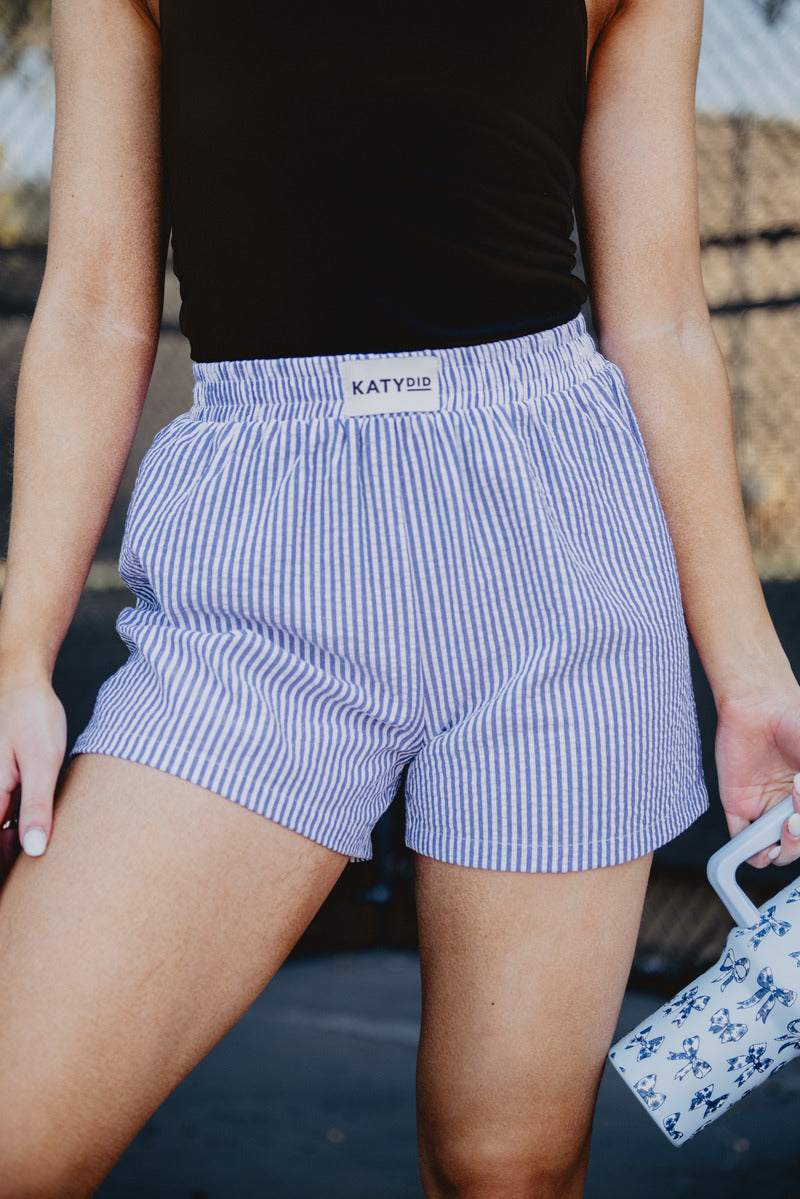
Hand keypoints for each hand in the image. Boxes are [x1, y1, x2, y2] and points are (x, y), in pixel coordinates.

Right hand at [0, 671, 66, 864]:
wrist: (20, 680)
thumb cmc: (33, 715)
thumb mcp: (44, 761)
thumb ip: (37, 807)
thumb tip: (34, 850)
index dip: (7, 870)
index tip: (20, 887)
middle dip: (9, 858)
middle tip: (36, 875)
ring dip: (11, 842)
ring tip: (38, 853)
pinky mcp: (0, 780)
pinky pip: (2, 810)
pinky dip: (12, 824)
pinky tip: (31, 829)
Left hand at [715, 675, 799, 868]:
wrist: (758, 703)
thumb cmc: (794, 722)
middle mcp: (789, 805)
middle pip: (797, 844)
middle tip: (797, 817)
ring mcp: (764, 808)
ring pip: (773, 849)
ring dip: (782, 851)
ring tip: (785, 827)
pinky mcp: (738, 805)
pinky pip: (742, 839)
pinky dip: (750, 852)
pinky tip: (761, 848)